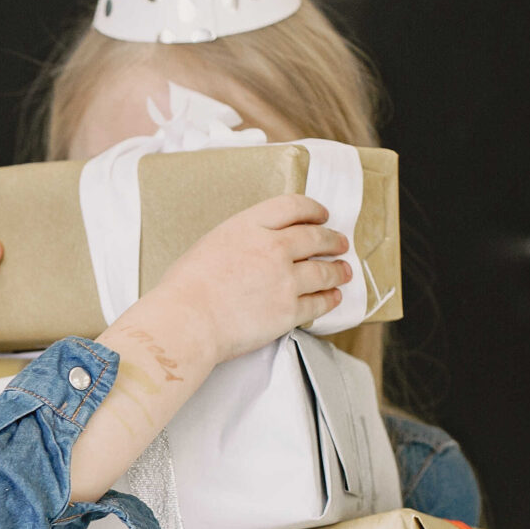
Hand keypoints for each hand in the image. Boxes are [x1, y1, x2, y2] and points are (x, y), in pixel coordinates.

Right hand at [135, 193, 351, 370]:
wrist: (187, 321)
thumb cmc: (185, 288)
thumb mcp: (210, 244)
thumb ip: (240, 240)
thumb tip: (254, 247)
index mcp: (249, 226)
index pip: (293, 206)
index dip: (313, 210)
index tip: (321, 215)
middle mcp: (273, 248)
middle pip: (316, 237)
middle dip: (333, 240)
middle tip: (339, 243)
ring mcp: (284, 280)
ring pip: (324, 271)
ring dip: (338, 271)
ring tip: (344, 271)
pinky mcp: (289, 312)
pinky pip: (319, 303)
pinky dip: (330, 299)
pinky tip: (333, 297)